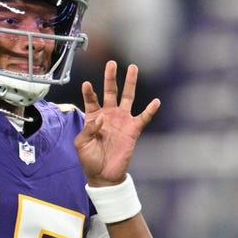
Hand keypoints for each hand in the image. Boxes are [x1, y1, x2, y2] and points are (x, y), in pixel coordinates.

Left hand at [75, 60, 159, 185]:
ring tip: (132, 68)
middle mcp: (108, 114)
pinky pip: (143, 118)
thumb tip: (101, 118)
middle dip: (110, 77)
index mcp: (93, 116)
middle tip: (111, 63)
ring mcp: (122, 120)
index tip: (86, 84)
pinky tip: (156, 101)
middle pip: (110, 91)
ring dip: (130, 83)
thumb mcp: (81, 144)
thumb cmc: (90, 159)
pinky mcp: (133, 130)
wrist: (104, 175)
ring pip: (127, 97)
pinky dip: (150, 110)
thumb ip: (88, 129)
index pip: (91, 99)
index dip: (89, 92)